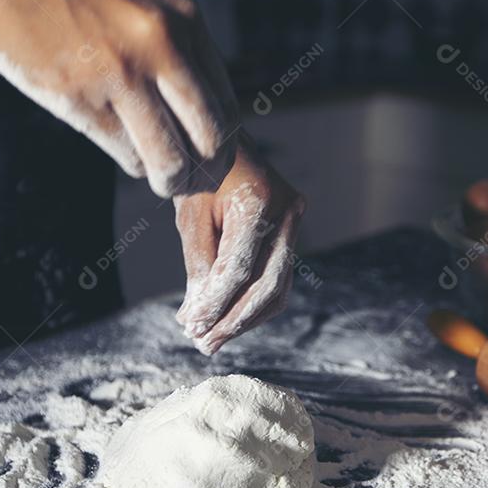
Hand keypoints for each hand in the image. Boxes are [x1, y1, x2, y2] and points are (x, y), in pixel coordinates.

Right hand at [0, 0, 238, 196]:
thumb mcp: (147, 1)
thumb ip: (180, 45)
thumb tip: (208, 110)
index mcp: (183, 20)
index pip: (225, 103)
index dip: (222, 141)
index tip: (214, 156)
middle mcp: (159, 46)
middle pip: (209, 137)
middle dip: (207, 170)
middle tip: (197, 181)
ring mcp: (118, 74)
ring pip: (169, 158)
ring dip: (171, 180)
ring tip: (166, 182)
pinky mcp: (78, 97)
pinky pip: (125, 154)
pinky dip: (134, 164)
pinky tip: (131, 158)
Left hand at [174, 135, 305, 354]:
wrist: (224, 143)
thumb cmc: (201, 174)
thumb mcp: (191, 216)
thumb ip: (197, 266)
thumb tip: (196, 318)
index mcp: (260, 202)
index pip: (239, 268)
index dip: (215, 303)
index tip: (191, 327)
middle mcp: (288, 214)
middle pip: (267, 285)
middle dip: (233, 321)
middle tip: (203, 344)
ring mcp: (296, 224)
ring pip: (278, 289)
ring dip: (245, 320)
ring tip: (213, 340)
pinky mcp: (292, 234)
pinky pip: (279, 280)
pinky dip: (255, 305)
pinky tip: (229, 320)